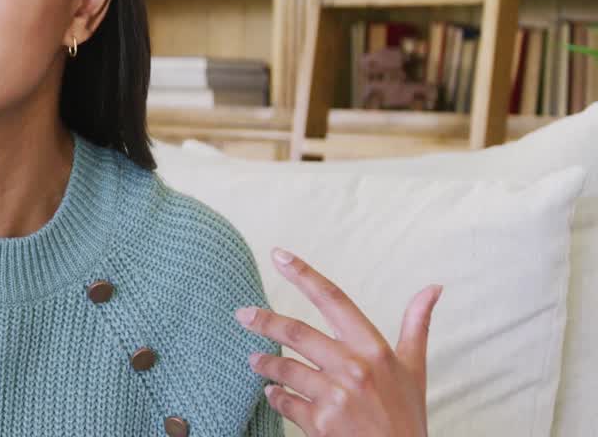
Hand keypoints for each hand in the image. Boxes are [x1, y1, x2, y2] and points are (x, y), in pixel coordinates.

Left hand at [234, 247, 440, 436]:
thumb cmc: (406, 415)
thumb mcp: (414, 369)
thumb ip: (417, 325)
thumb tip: (433, 288)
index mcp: (375, 349)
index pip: (333, 299)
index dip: (304, 274)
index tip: (279, 255)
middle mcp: (354, 368)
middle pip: (296, 332)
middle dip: (263, 321)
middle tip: (242, 315)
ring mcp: (336, 397)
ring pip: (285, 368)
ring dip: (265, 363)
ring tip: (256, 361)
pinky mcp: (320, 424)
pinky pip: (285, 401)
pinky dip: (275, 395)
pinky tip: (273, 393)